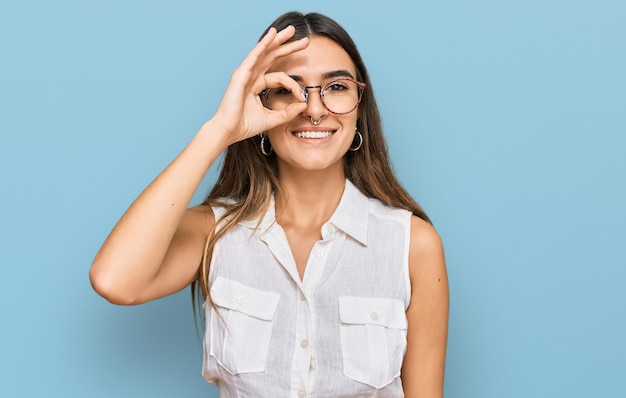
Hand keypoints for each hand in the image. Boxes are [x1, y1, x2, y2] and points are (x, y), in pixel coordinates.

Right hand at [210, 26, 308, 145]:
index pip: (280, 78)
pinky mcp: (241, 75)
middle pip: (273, 57)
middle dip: (288, 47)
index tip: (303, 97)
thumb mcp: (272, 119)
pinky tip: (272, 35)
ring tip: (291, 30)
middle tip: (304, 40)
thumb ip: (287, 112)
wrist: (228, 131)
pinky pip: (254, 56)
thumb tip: (304, 104)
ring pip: (265, 52)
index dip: (294, 86)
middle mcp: (252, 76)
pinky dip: (263, 44)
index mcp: (257, 85)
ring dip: (278, 40)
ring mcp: (245, 74)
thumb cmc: (244, 125)